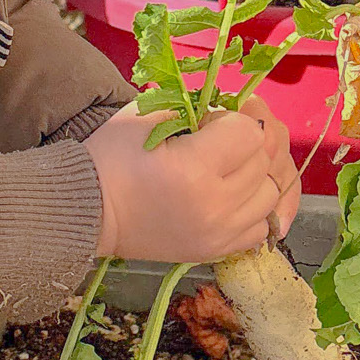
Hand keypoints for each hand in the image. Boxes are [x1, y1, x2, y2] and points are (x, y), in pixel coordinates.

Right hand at [85, 95, 299, 263]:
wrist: (87, 210)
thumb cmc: (111, 158)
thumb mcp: (147, 115)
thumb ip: (197, 108)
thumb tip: (236, 112)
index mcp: (194, 169)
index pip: (250, 133)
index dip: (232, 121)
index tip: (208, 124)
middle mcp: (215, 206)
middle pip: (264, 162)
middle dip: (246, 144)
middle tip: (217, 142)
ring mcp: (219, 233)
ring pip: (272, 194)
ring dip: (256, 175)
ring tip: (228, 169)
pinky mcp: (216, 251)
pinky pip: (263, 227)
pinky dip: (255, 208)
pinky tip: (236, 195)